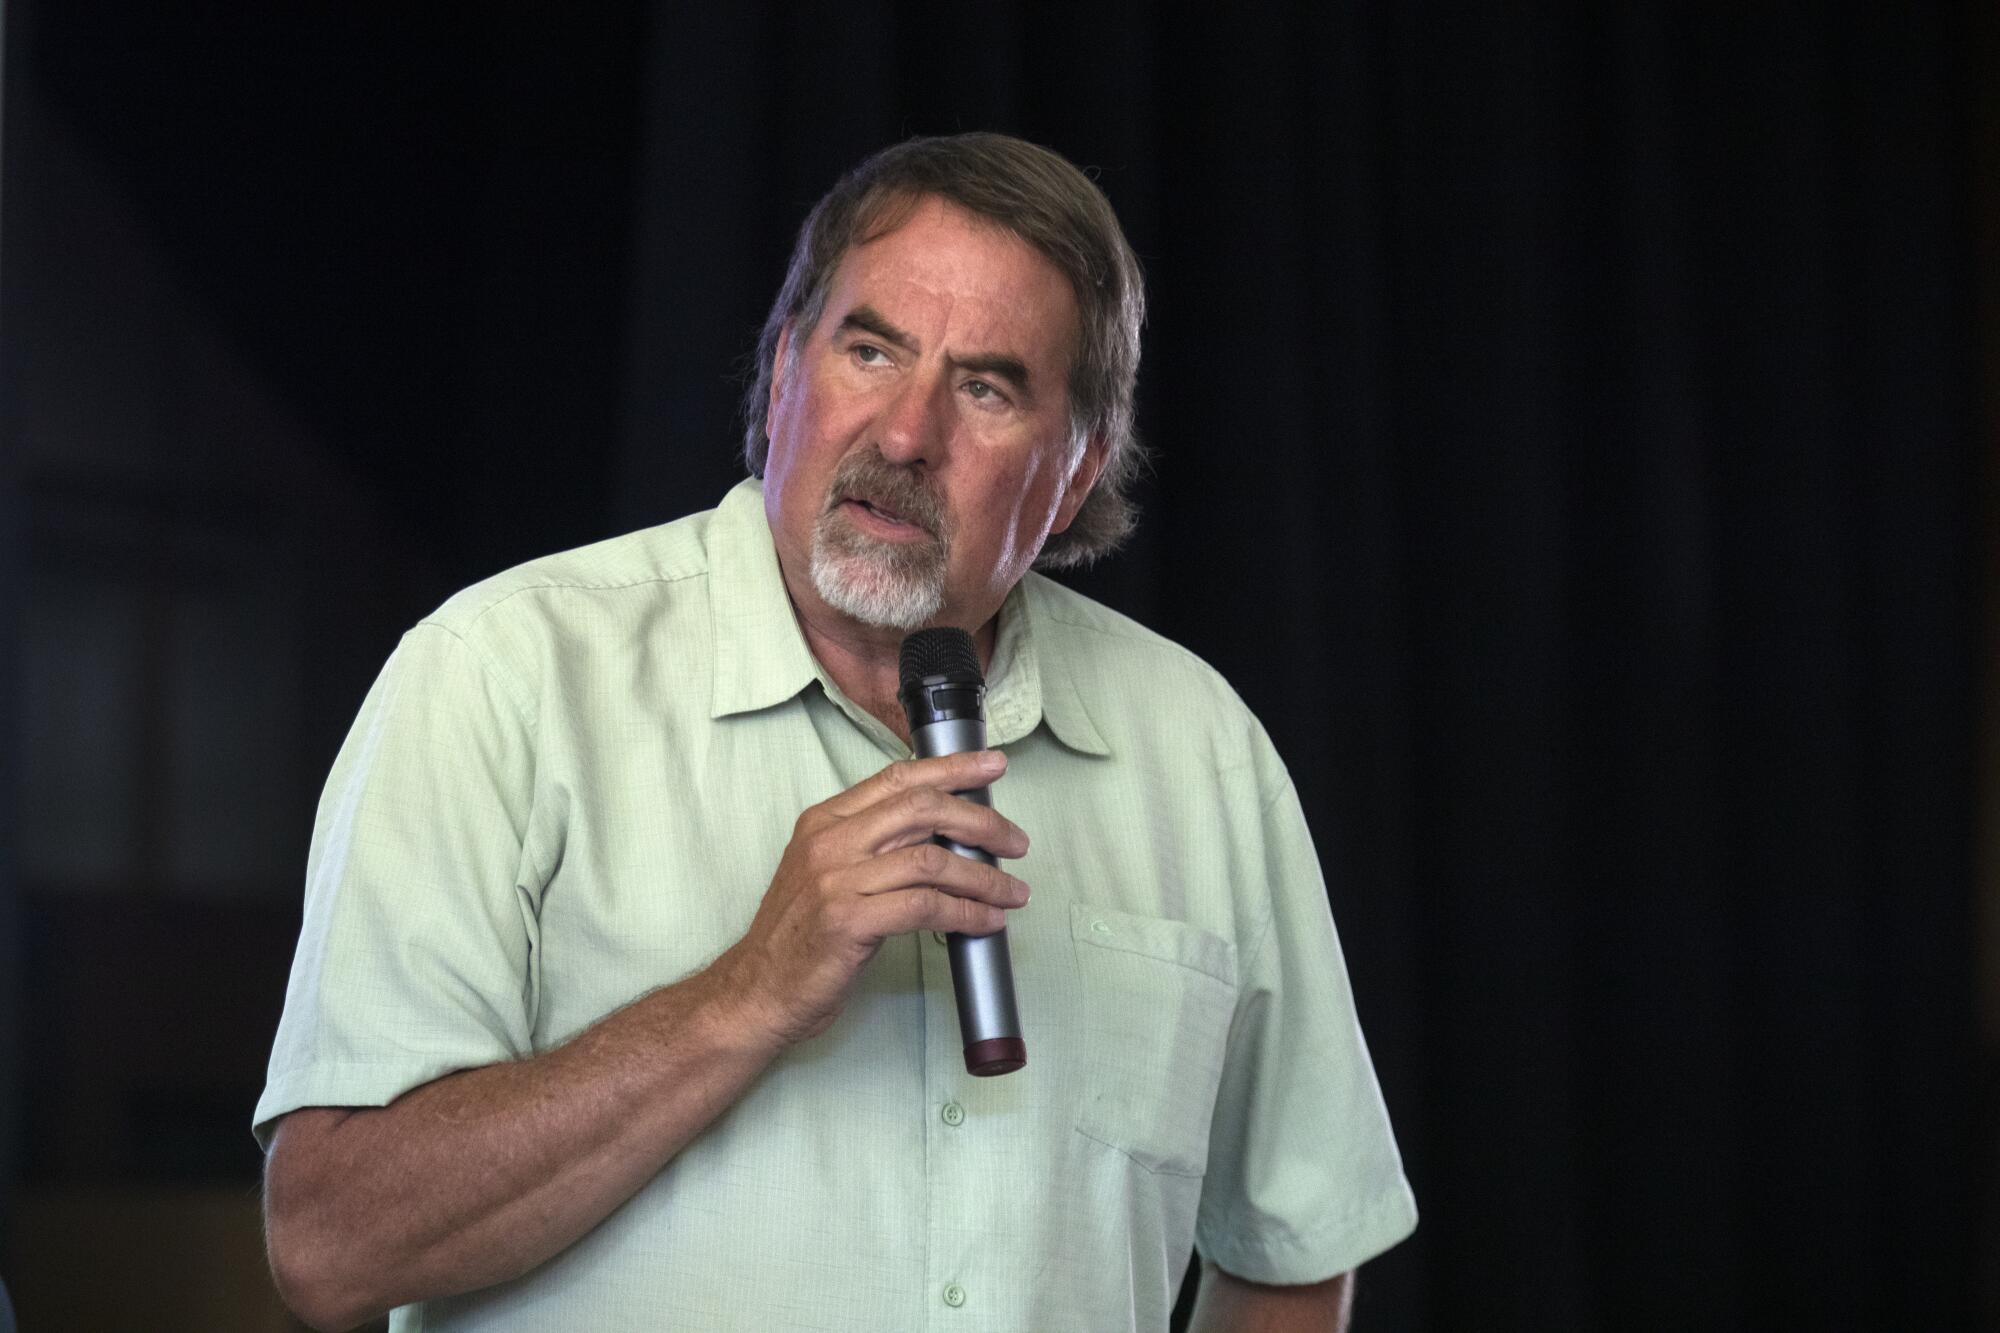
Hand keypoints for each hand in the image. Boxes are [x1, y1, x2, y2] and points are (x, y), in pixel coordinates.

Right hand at [714, 750, 1030, 1047]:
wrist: (756, 991)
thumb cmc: (800, 937)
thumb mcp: (829, 875)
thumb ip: (876, 847)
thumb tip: (947, 835)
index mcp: (825, 820)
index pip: (898, 778)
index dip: (951, 768)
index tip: (992, 764)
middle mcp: (829, 841)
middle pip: (922, 808)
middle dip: (981, 820)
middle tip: (1016, 842)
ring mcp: (836, 880)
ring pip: (931, 859)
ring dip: (984, 877)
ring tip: (1014, 892)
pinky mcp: (847, 921)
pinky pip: (925, 907)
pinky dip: (966, 913)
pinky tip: (987, 922)